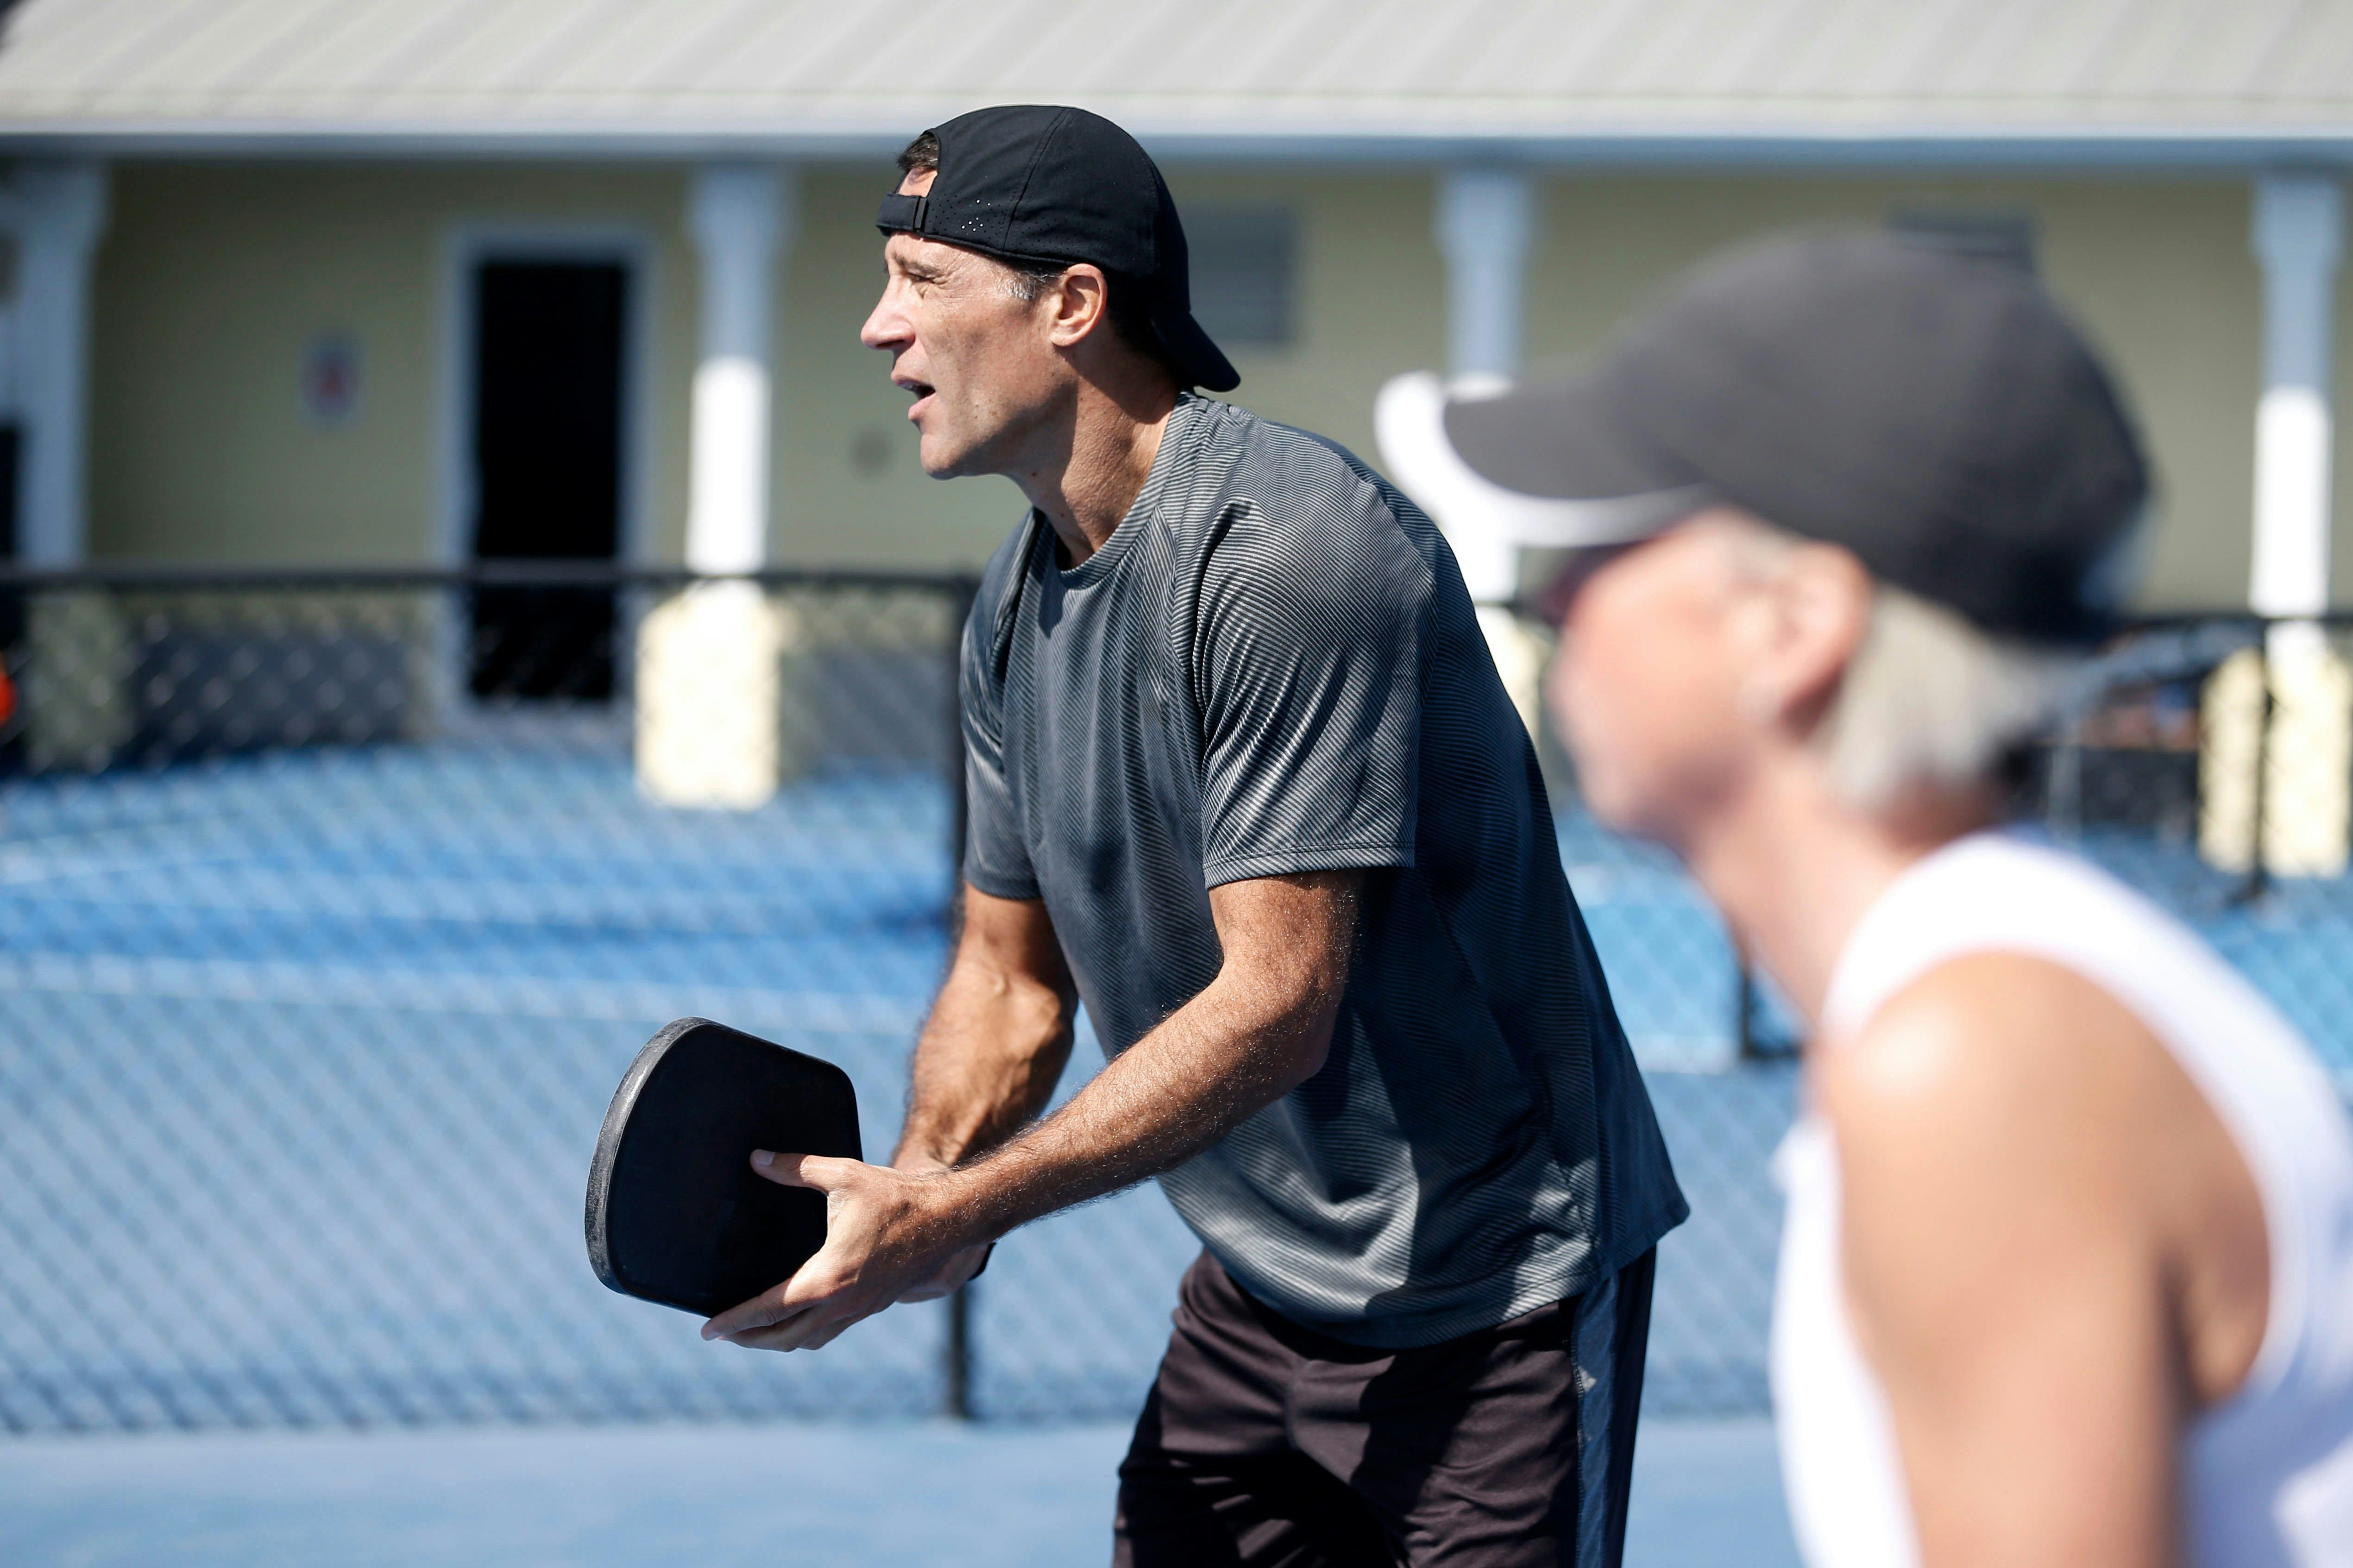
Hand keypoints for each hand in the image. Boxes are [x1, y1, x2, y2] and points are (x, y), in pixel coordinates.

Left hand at [698, 1151, 977, 1352]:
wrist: (948, 1218)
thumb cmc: (895, 1196)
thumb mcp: (842, 1175)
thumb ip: (795, 1168)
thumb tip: (757, 1159)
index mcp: (826, 1278)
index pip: (767, 1310)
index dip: (733, 1322)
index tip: (707, 1330)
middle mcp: (840, 1303)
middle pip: (782, 1338)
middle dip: (748, 1339)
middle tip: (723, 1333)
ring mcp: (859, 1309)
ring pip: (808, 1341)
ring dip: (777, 1342)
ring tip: (755, 1333)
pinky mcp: (873, 1306)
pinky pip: (830, 1332)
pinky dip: (806, 1334)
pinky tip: (801, 1319)